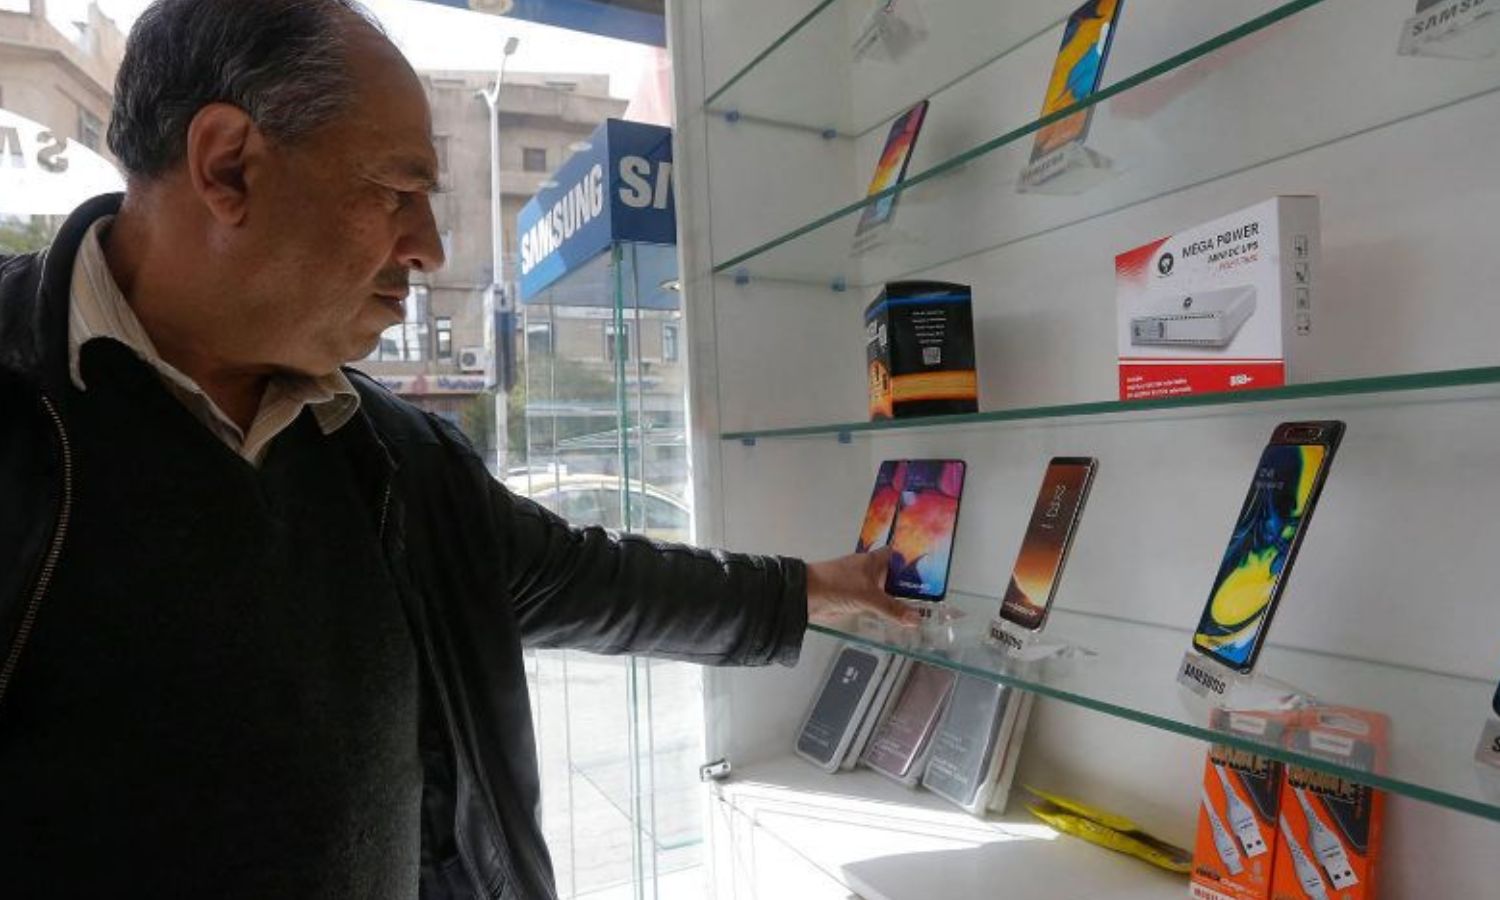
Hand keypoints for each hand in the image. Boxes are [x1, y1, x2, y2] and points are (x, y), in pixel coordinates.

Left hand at [805, 547, 920, 626]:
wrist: (806, 596)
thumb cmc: (838, 585)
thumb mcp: (869, 597)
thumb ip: (892, 609)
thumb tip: (917, 619)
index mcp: (874, 561)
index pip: (898, 555)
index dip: (913, 560)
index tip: (931, 571)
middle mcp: (870, 571)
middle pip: (894, 576)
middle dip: (910, 586)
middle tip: (932, 599)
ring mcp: (862, 586)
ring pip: (885, 592)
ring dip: (898, 601)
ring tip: (922, 612)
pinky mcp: (855, 600)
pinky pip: (876, 605)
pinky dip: (886, 611)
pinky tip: (898, 621)